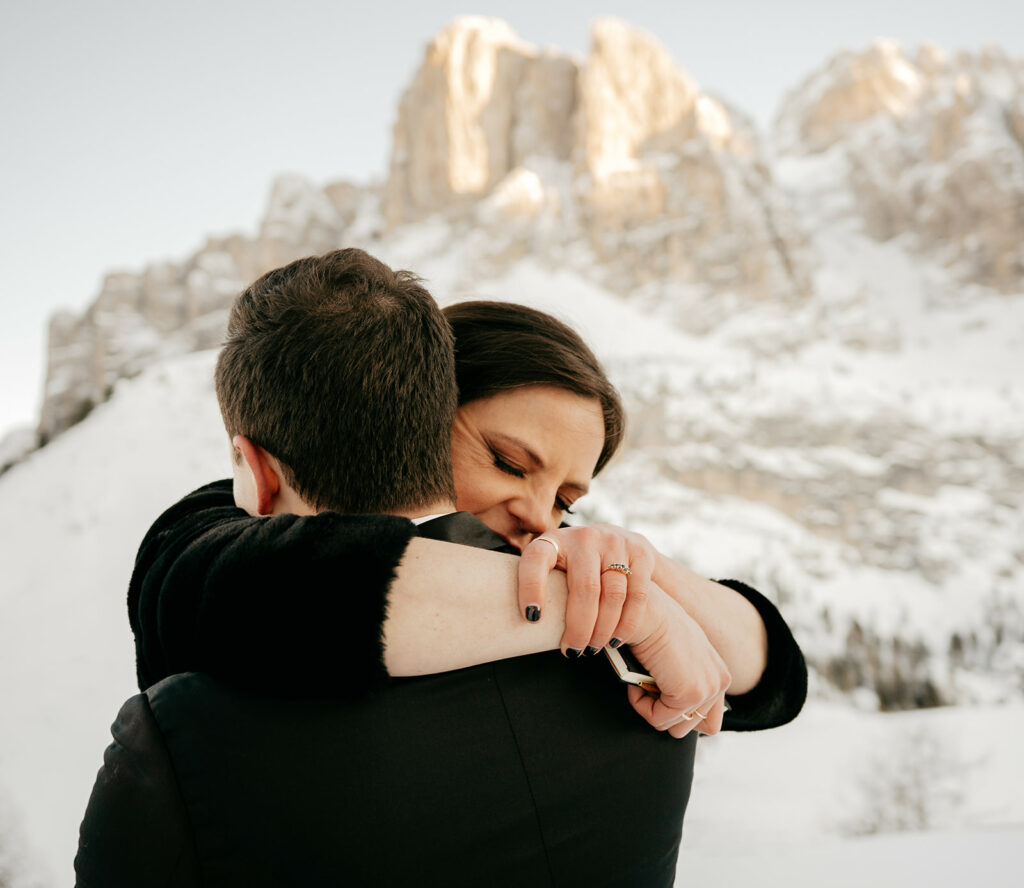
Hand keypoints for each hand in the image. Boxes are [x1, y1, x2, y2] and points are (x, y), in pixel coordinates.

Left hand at [518, 525, 657, 655]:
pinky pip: (637, 595)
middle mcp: (584, 536)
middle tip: (573, 651)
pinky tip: (616, 639)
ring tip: (592, 648)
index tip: (532, 618)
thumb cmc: (573, 568)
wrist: (617, 542)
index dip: (531, 587)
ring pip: (613, 595)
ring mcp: (614, 541)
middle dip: (579, 627)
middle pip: (584, 588)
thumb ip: (543, 587)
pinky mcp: (640, 551)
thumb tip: (520, 628)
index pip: (536, 560)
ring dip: (603, 629)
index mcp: (553, 540)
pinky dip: (626, 624)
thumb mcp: (554, 568)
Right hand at [625, 585, 730, 738]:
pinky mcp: (690, 694)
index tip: (658, 697)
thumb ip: (682, 680)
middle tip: (647, 683)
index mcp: (719, 674)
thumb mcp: (674, 656)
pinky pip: (657, 719)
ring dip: (650, 707)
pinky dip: (639, 702)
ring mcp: (707, 689)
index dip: (679, 715)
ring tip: (641, 679)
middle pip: (688, 727)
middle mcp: (720, 682)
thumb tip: (674, 714)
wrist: (643, 608)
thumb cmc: (650, 624)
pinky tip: (637, 679)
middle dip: (662, 711)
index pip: (708, 721)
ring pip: (671, 726)